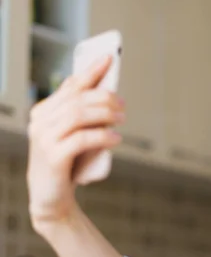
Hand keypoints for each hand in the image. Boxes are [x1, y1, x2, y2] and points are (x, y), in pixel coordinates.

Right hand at [26, 55, 124, 229]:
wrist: (51, 198)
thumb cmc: (66, 164)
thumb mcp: (73, 135)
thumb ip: (80, 114)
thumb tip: (99, 89)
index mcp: (44, 112)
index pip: (70, 86)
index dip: (90, 71)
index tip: (109, 58)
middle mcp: (40, 122)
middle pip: (77, 99)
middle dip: (104, 98)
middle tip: (123, 105)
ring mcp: (44, 139)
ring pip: (78, 115)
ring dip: (104, 114)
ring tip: (122, 119)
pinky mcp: (53, 157)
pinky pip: (81, 139)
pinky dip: (101, 136)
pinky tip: (116, 138)